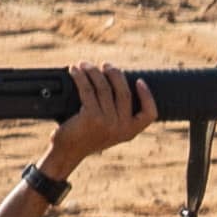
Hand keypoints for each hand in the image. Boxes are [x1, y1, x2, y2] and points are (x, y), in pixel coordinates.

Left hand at [40, 63, 155, 178]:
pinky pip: (87, 89)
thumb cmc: (86, 137)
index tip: (139, 81)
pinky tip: (75, 70)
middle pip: (124, 92)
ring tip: (84, 65)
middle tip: (105, 65)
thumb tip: (116, 82)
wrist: (67, 152)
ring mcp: (107, 122)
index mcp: (130, 132)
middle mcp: (121, 128)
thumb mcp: (108, 129)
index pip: (149, 114)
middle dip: (114, 74)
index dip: (147, 96)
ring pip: (103, 87)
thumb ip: (117, 115)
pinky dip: (80, 77)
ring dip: (93, 72)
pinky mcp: (91, 117)